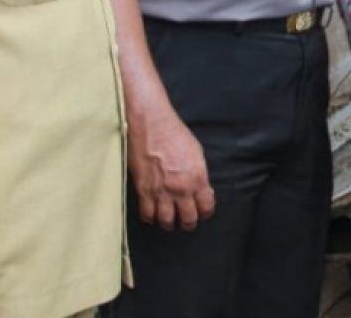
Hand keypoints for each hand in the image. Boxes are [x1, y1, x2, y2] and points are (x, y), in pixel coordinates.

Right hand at [128, 108, 214, 230]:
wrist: (152, 125)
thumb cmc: (176, 135)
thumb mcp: (196, 154)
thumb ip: (199, 175)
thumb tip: (200, 189)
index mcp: (197, 178)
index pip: (206, 207)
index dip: (206, 212)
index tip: (203, 212)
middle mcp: (180, 189)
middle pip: (188, 219)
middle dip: (189, 223)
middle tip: (186, 221)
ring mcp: (161, 191)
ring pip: (166, 221)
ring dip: (169, 224)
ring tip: (170, 221)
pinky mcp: (143, 190)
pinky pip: (147, 215)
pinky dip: (150, 218)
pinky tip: (153, 214)